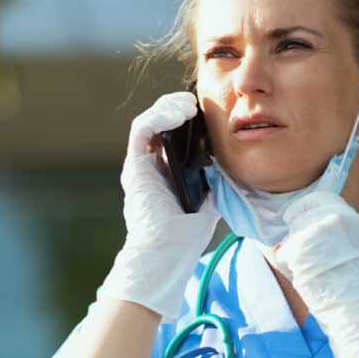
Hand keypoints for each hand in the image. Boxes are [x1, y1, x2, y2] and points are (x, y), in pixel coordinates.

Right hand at [96, 92, 219, 317]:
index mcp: (167, 173)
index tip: (206, 113)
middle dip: (176, 106)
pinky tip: (178, 115)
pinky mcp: (134, 166)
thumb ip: (211, 180)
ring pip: (149, 121)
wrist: (167, 254)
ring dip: (168, 107)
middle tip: (195, 103)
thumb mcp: (207, 200)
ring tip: (188, 106)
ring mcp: (141, 165)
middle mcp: (151, 165)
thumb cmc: (185, 236)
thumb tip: (224, 161)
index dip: (187, 119)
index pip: (174, 135)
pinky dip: (159, 116)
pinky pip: (142, 129)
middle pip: (159, 123)